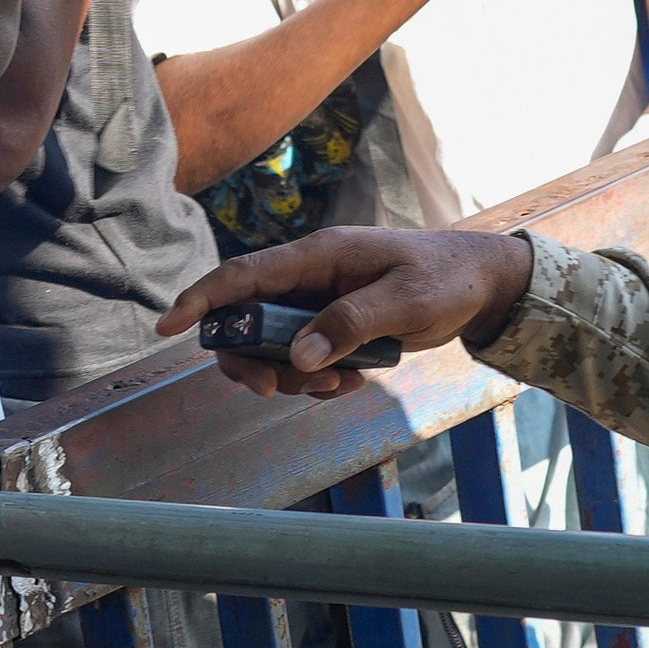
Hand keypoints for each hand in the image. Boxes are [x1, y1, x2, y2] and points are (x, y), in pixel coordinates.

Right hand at [162, 228, 532, 395]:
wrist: (481, 285)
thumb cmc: (445, 278)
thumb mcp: (405, 300)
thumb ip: (351, 324)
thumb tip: (298, 357)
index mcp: (318, 255)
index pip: (243, 275)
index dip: (201, 299)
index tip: (167, 327)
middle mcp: (308, 277)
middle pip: (245, 320)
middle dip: (250, 361)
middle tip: (274, 392)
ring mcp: (318, 303)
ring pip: (272, 347)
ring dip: (291, 377)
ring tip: (339, 389)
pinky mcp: (332, 326)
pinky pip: (303, 359)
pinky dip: (317, 380)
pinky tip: (353, 384)